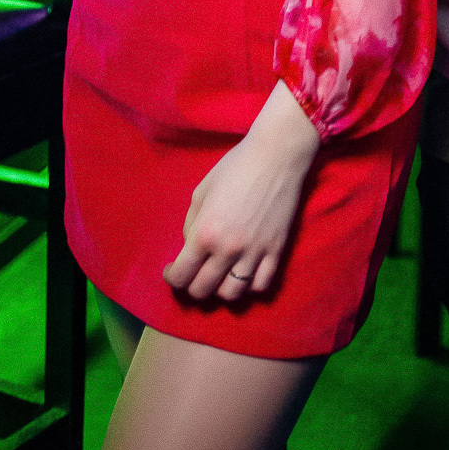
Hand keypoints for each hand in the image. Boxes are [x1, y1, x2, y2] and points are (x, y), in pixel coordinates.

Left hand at [163, 81, 320, 302]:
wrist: (277, 155)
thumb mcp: (202, 191)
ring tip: (219, 275)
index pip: (181, 275)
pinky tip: (244, 271)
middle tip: (194, 273)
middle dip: (192, 286)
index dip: (171, 277)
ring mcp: (254, 252)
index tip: (172, 270)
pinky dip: (249, 285)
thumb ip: (191, 224)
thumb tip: (191, 247)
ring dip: (220, 289)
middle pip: (202, 290)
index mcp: (205, 233)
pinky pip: (260, 285)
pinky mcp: (276, 250)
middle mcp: (228, 249)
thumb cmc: (236, 167)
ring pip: (231, 294)